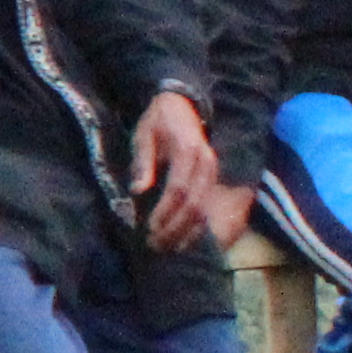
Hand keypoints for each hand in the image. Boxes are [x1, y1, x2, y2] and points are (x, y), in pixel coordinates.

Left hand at [131, 92, 249, 252]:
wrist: (183, 105)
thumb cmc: (157, 122)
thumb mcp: (143, 136)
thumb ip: (142, 163)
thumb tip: (137, 191)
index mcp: (188, 152)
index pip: (178, 190)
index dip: (164, 213)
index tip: (149, 229)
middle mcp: (206, 163)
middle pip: (194, 204)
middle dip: (175, 228)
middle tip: (156, 245)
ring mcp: (214, 171)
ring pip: (205, 208)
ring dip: (187, 232)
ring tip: (168, 248)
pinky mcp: (214, 177)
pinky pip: (209, 206)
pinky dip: (198, 226)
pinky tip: (185, 240)